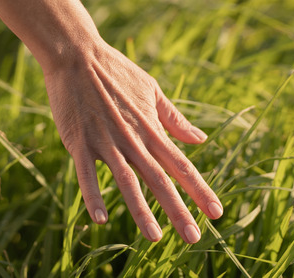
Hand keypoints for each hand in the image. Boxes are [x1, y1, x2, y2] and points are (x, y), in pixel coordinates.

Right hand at [43, 42, 222, 243]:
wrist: (77, 55)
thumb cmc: (115, 71)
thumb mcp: (151, 90)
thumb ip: (174, 118)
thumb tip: (201, 139)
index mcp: (151, 128)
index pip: (181, 165)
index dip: (200, 190)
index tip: (216, 213)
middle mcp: (133, 139)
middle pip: (160, 179)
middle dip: (178, 209)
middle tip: (194, 237)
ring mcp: (106, 141)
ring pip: (127, 181)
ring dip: (141, 210)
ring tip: (155, 238)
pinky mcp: (80, 142)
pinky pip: (87, 174)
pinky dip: (93, 195)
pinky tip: (100, 219)